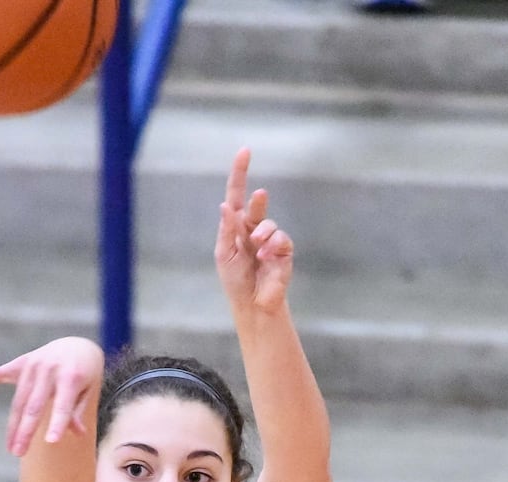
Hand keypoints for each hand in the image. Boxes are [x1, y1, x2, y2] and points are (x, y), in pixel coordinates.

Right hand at [0, 337, 103, 456]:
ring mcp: (33, 365)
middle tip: (18, 453)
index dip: (57, 424)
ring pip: (19, 400)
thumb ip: (77, 411)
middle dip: (25, 431)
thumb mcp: (88, 391)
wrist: (76, 345)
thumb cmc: (84, 374)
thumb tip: (76, 434)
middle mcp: (49, 369)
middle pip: (34, 406)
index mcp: (70, 376)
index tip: (51, 442)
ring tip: (11, 447)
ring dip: (13, 426)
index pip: (62, 405)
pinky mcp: (21, 363)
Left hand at [214, 148, 292, 314]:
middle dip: (259, 199)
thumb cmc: (234, 280)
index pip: (236, 196)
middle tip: (260, 194)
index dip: (240, 174)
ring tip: (257, 248)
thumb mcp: (225, 253)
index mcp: (234, 227)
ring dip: (263, 234)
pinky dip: (273, 245)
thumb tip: (225, 205)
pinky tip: (267, 257)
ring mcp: (269, 239)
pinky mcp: (283, 250)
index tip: (245, 152)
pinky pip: (281, 238)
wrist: (253, 303)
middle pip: (257, 203)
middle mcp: (252, 229)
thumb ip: (227, 229)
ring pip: (269, 223)